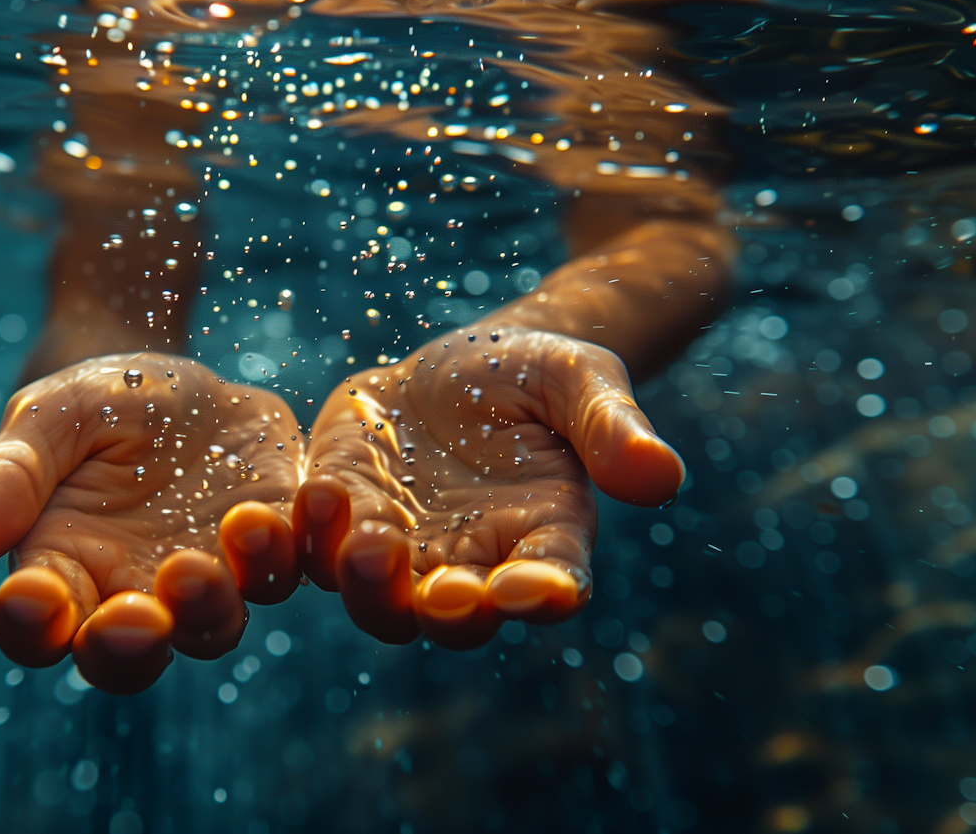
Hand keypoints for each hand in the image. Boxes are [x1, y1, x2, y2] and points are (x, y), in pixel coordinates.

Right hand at [0, 354, 304, 693]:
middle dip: (128, 648)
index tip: (34, 598)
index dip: (31, 624)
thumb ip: (10, 479)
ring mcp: (211, 578)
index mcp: (64, 568)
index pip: (36, 624)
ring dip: (210, 605)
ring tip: (201, 559)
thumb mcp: (47, 421)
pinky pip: (289, 565)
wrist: (180, 381)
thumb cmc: (96, 407)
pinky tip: (290, 508)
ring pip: (213, 626)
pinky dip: (286, 547)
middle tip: (133, 620)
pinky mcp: (274, 545)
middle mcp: (134, 593)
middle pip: (127, 657)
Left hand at [293, 325, 683, 648]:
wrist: (471, 360)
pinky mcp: (343, 510)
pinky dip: (312, 528)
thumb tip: (663, 476)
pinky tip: (315, 491)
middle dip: (448, 612)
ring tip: (368, 543)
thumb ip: (613, 428)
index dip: (541, 595)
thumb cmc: (544, 375)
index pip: (549, 584)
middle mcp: (470, 562)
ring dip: (369, 583)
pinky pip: (318, 538)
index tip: (531, 592)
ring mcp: (400, 545)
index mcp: (543, 539)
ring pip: (376, 595)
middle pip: (455, 617)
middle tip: (442, 593)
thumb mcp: (585, 381)